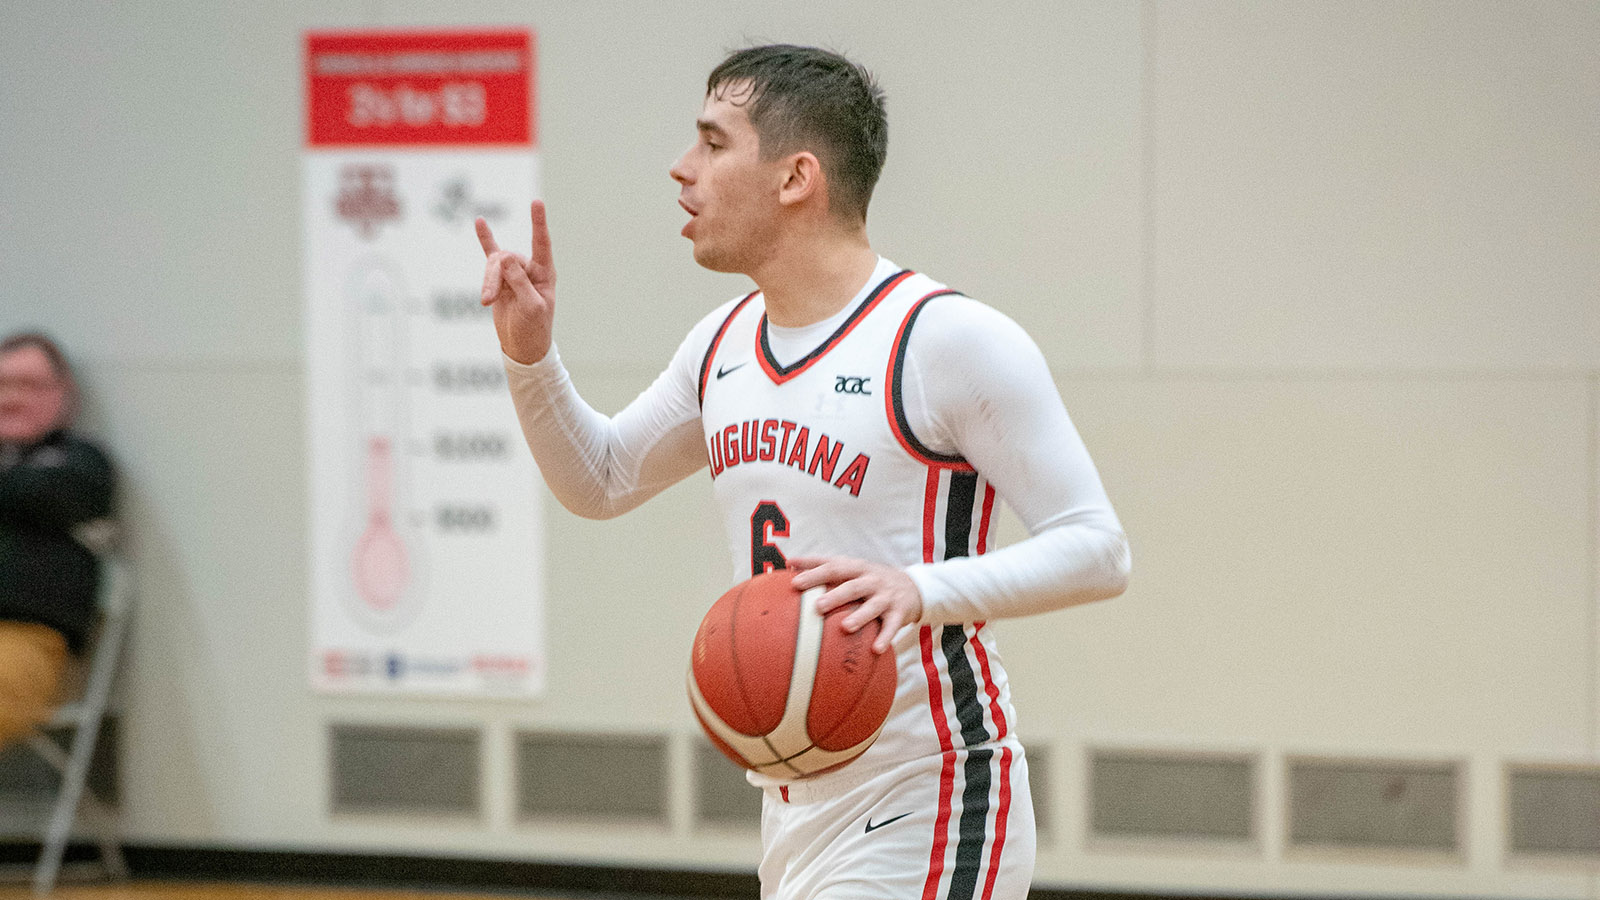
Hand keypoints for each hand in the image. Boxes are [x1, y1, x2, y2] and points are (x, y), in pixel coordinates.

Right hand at [476, 200, 556, 364]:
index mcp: (545, 274)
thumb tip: (505, 257)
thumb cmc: (533, 327)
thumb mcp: (530, 307)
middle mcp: (530, 269)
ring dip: (487, 283)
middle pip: (506, 260)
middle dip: (494, 278)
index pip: (542, 243)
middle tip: (487, 299)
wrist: (522, 345)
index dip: (539, 223)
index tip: (537, 202)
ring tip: (485, 301)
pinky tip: (479, 222)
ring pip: (494, 265)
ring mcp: (514, 272)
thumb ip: (519, 282)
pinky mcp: (499, 278)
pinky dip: (485, 240)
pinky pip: (490, 255)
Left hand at [789, 556, 922, 653]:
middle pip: (852, 586)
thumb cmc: (870, 578)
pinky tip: (875, 648)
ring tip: (845, 627)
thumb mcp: (851, 567)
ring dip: (859, 616)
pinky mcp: (899, 612)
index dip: (814, 573)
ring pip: (873, 606)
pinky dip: (885, 637)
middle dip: (835, 596)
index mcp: (856, 568)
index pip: (833, 567)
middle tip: (817, 607)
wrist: (914, 586)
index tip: (795, 582)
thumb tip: (790, 563)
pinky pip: (892, 626)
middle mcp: (871, 580)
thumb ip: (822, 565)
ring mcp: (886, 596)